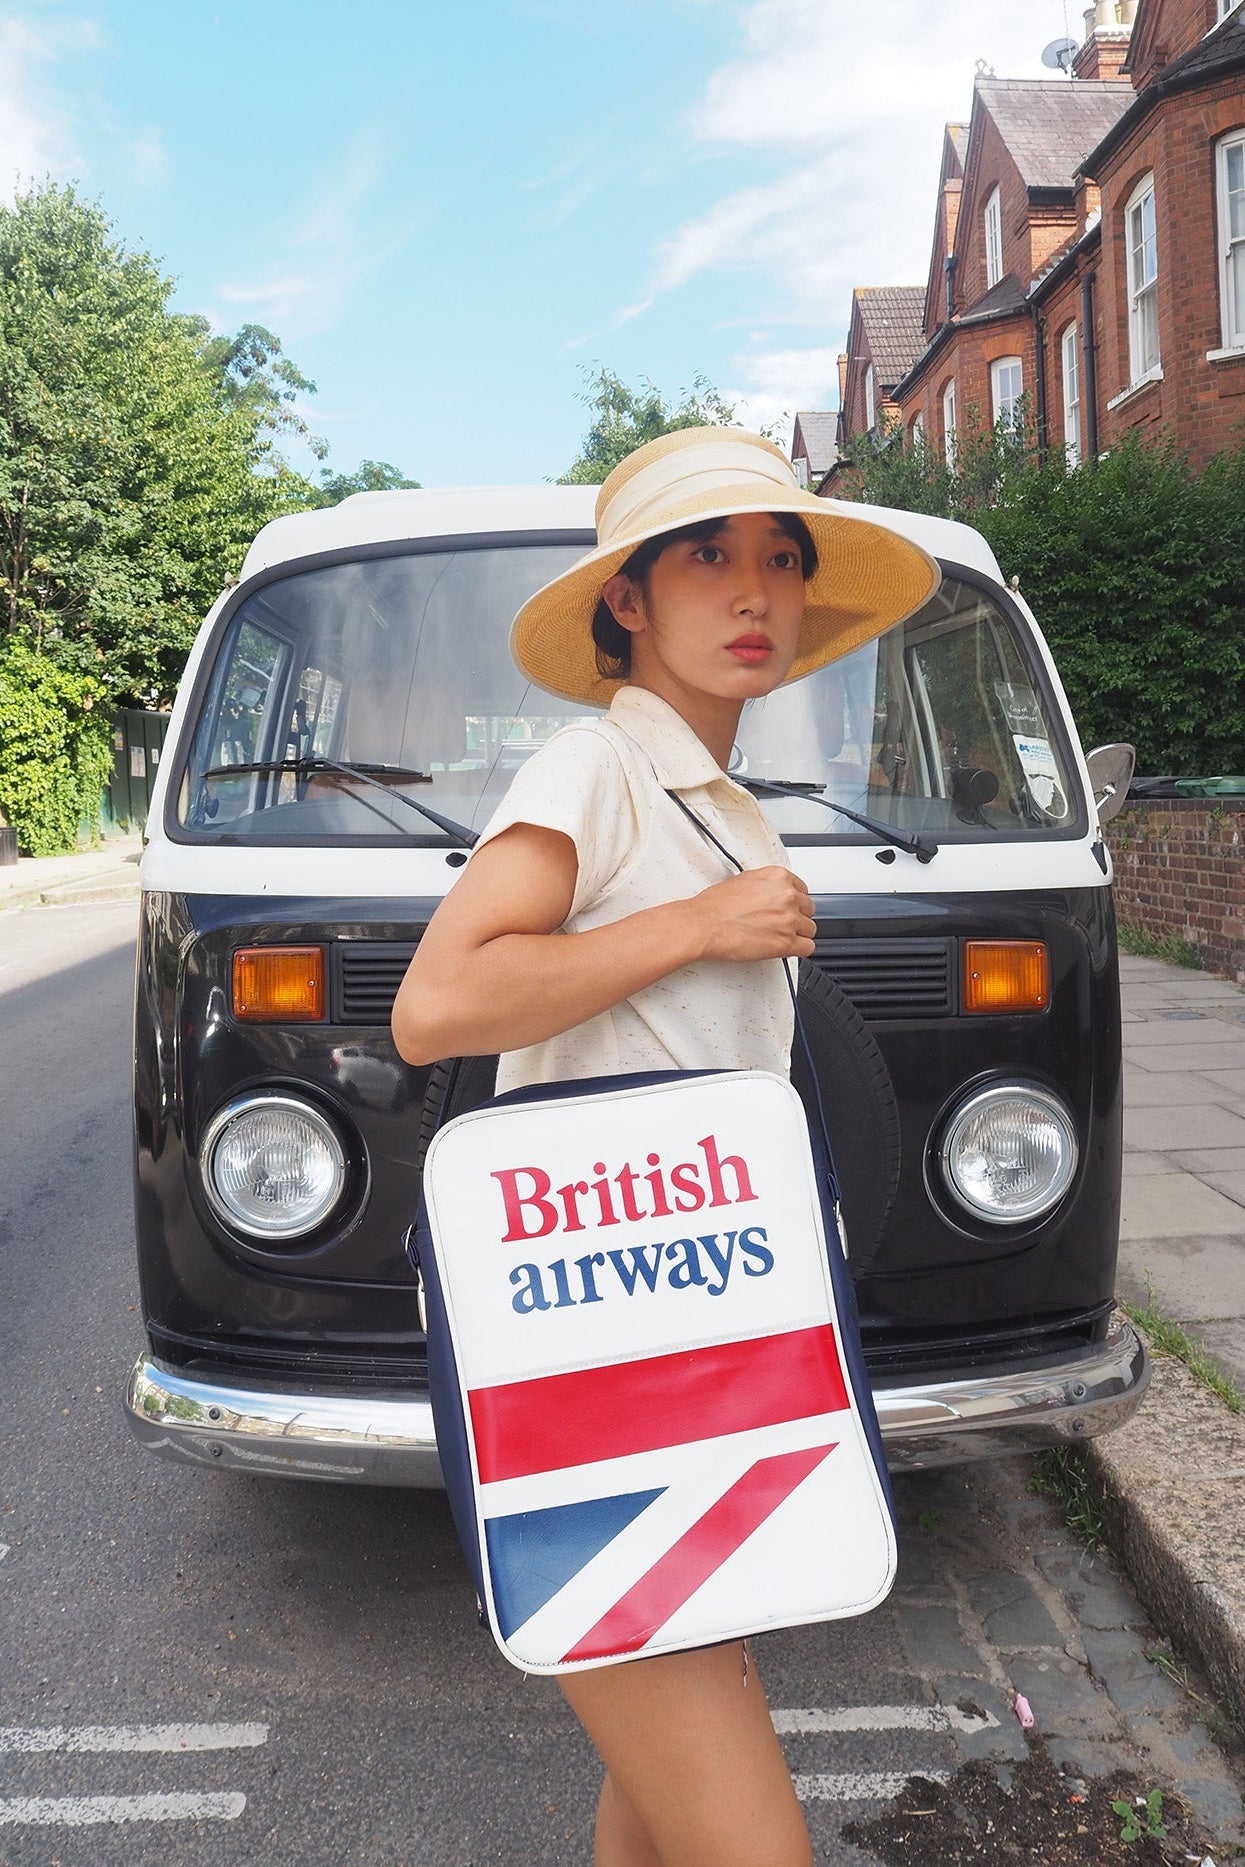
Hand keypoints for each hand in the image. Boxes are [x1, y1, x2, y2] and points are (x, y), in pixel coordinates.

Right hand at [688, 865, 816, 962]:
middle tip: (781, 924)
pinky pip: (808, 948)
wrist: (703, 925)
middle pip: (808, 910)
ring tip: (779, 936)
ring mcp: (789, 920)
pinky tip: (786, 948)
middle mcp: (787, 896)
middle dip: (796, 917)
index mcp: (779, 877)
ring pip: (810, 929)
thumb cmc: (715, 906)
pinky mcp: (785, 943)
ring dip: (797, 934)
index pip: (802, 891)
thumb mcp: (743, 880)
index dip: (794, 903)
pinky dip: (799, 950)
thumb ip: (766, 885)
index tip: (787, 909)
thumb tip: (772, 893)